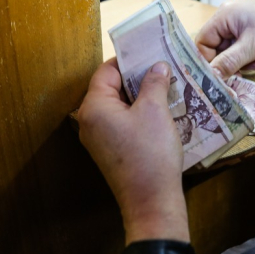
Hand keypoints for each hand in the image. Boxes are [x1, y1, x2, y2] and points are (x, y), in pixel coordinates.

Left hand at [78, 59, 188, 243]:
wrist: (151, 200)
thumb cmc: (150, 153)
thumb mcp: (155, 111)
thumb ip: (154, 83)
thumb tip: (157, 66)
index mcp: (94, 107)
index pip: (106, 71)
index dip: (128, 60)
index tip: (150, 53)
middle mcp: (89, 122)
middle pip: (110, 88)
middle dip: (136, 78)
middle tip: (162, 69)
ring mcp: (98, 139)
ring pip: (118, 107)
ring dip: (139, 97)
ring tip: (165, 88)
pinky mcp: (110, 151)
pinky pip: (121, 123)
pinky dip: (138, 114)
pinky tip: (160, 112)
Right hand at [195, 0, 254, 78]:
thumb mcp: (252, 47)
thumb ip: (229, 62)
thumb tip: (210, 78)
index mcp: (223, 16)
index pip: (202, 43)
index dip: (209, 62)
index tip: (221, 76)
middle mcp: (228, 18)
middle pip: (218, 49)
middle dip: (234, 63)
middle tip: (249, 69)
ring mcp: (239, 24)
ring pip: (233, 52)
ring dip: (247, 62)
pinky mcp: (251, 30)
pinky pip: (245, 49)